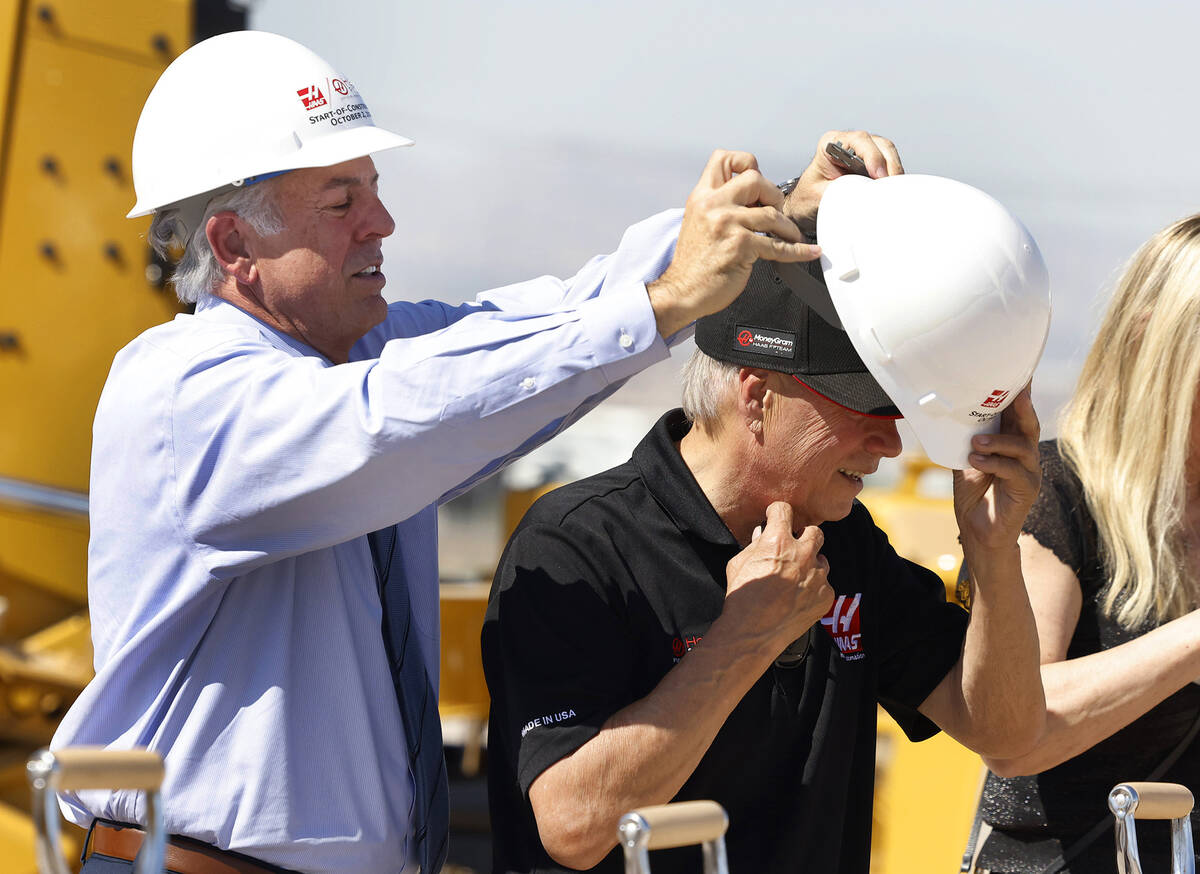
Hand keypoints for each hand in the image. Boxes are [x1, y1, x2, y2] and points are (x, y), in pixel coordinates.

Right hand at [647, 150, 819, 336]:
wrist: (681, 291)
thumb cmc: (692, 263)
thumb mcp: (697, 222)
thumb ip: (719, 205)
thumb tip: (751, 198)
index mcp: (702, 197)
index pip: (724, 159)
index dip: (746, 163)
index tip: (757, 179)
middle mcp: (713, 205)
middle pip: (755, 179)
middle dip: (773, 194)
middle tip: (777, 210)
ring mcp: (727, 224)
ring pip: (772, 214)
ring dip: (788, 228)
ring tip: (791, 236)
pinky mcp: (741, 246)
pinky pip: (778, 246)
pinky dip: (798, 251)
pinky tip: (807, 251)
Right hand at [719, 501, 833, 653]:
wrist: (753, 632)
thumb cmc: (741, 598)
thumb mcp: (738, 563)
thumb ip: (754, 546)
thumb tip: (761, 536)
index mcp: (778, 541)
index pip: (784, 510)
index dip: (778, 513)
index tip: (776, 519)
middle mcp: (802, 554)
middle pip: (814, 531)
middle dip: (804, 536)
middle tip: (793, 548)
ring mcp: (817, 575)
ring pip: (822, 559)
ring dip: (811, 564)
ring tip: (796, 578)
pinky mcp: (826, 595)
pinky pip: (825, 585)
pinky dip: (814, 588)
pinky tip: (799, 598)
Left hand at [783, 130, 904, 232]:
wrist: (806, 205)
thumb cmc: (808, 197)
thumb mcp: (818, 194)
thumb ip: (839, 192)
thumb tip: (862, 193)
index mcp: (830, 143)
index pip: (859, 140)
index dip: (873, 156)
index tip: (878, 175)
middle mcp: (849, 143)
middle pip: (879, 144)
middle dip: (889, 164)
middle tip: (891, 185)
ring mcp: (863, 153)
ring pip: (888, 154)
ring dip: (894, 171)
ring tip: (895, 189)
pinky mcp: (872, 166)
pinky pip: (889, 166)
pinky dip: (893, 177)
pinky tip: (893, 189)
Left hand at [953, 385, 1040, 553]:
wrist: (978, 530)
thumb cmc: (973, 493)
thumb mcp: (965, 460)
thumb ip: (964, 440)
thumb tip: (947, 415)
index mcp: (1011, 444)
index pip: (1017, 415)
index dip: (1019, 394)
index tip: (1017, 374)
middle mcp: (1025, 454)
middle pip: (1029, 424)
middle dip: (1022, 406)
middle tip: (1015, 391)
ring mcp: (1029, 471)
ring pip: (1022, 447)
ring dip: (998, 441)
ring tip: (976, 442)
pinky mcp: (1027, 489)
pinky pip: (1014, 471)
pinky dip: (994, 463)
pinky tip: (977, 461)